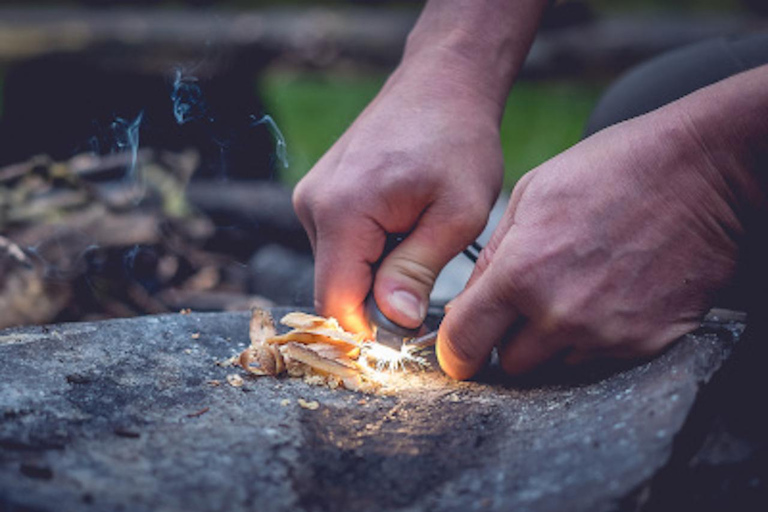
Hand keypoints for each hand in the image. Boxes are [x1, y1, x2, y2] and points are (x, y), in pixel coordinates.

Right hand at [293, 55, 504, 332]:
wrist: (441, 84)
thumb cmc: (457, 142)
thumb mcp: (456, 214)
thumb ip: (417, 270)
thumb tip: (392, 321)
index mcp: (342, 211)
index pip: (336, 303)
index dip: (369, 333)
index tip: (410, 335)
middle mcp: (312, 205)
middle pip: (335, 289)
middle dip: (377, 302)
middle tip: (427, 285)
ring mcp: (311, 197)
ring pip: (338, 269)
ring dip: (375, 275)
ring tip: (419, 242)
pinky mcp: (319, 194)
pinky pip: (338, 246)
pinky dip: (369, 253)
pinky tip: (403, 228)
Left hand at [437, 108, 748, 379]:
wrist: (703, 174)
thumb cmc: (612, 171)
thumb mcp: (530, 195)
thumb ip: (492, 256)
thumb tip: (467, 303)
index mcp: (521, 273)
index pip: (464, 344)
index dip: (456, 350)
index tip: (461, 349)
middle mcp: (560, 315)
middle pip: (511, 363)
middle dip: (510, 338)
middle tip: (529, 301)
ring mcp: (606, 335)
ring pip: (555, 365)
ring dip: (553, 340)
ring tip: (577, 288)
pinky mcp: (645, 344)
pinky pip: (598, 360)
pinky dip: (594, 338)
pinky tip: (608, 295)